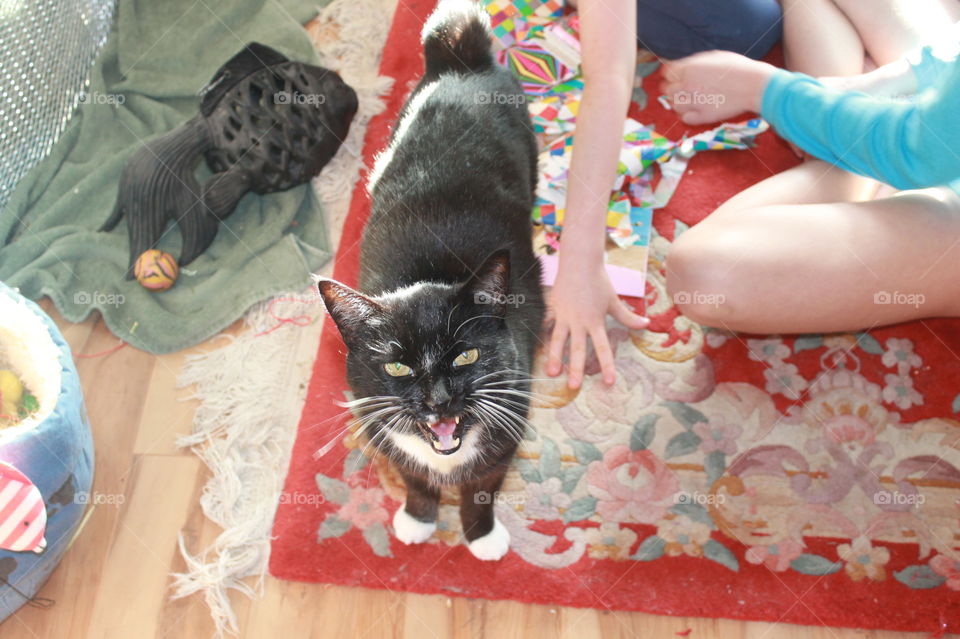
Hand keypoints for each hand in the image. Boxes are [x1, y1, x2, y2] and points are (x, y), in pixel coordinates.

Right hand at [546, 260, 648, 388]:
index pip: (602, 347)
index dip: (606, 365)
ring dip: (554, 357)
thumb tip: (646, 325)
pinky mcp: (553, 309)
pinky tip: (535, 350)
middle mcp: (579, 322)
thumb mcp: (614, 300)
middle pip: (576, 349)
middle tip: (573, 386)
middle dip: (575, 368)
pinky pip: (546, 325)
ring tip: (551, 373)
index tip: (609, 381)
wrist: (580, 262)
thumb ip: (627, 317)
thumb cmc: (599, 281)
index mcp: (595, 321)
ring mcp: (563, 316)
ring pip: (557, 340)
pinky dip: (541, 336)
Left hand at [661, 51, 776, 125]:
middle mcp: (688, 85)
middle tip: (680, 88)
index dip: (669, 74)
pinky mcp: (703, 116)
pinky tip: (693, 110)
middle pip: (667, 89)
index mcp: (689, 68)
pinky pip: (685, 118)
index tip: (673, 76)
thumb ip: (693, 61)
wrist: (754, 85)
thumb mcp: (714, 56)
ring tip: (687, 99)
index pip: (667, 72)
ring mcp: (694, 102)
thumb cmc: (738, 68)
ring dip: (678, 101)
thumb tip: (680, 65)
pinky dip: (686, 114)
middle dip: (671, 88)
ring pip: (674, 104)